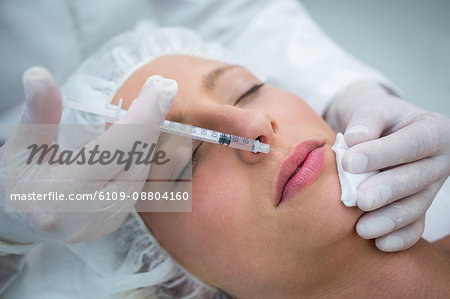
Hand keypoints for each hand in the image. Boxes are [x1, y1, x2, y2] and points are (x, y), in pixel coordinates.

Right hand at [0, 67, 175, 243]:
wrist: (19, 220)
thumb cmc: (17, 180)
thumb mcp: (21, 145)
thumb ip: (38, 112)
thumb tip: (39, 75)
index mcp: (59, 197)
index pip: (114, 152)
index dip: (142, 118)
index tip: (164, 88)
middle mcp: (87, 216)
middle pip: (134, 161)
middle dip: (150, 120)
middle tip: (160, 87)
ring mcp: (103, 224)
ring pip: (141, 171)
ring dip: (148, 135)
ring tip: (151, 104)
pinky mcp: (114, 222)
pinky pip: (137, 182)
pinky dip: (141, 154)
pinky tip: (141, 133)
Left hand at [326, 80, 449, 251]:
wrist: (379, 131)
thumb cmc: (375, 120)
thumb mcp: (372, 110)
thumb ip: (366, 121)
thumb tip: (355, 139)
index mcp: (434, 130)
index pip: (412, 144)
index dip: (382, 154)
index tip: (349, 162)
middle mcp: (439, 161)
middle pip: (416, 179)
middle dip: (387, 191)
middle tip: (360, 200)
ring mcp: (431, 187)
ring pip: (416, 206)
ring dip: (390, 220)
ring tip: (362, 229)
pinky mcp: (419, 206)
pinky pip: (416, 226)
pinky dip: (400, 237)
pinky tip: (380, 243)